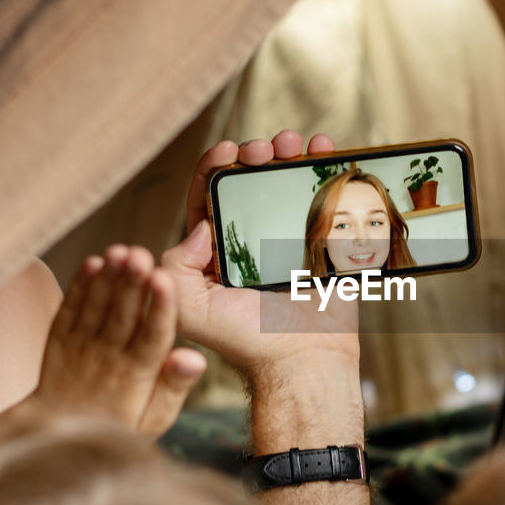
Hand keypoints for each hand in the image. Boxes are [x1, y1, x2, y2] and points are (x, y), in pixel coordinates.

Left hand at [26, 244, 205, 437]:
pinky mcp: (59, 339)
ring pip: (97, 307)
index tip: (165, 282)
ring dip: (108, 277)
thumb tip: (195, 358)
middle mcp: (108, 357)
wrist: (57, 434)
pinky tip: (92, 263)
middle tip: (141, 255)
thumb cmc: (117, 423)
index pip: (152, 336)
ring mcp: (81, 346)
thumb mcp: (154, 418)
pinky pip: (70, 309)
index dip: (159, 307)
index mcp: (137, 375)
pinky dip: (79, 286)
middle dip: (132, 283)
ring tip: (121, 251)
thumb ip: (174, 387)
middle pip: (123, 315)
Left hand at [160, 130, 359, 376]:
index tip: (227, 150)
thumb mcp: (189, 307)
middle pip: (250, 184)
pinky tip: (326, 151)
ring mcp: (291, 241)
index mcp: (217, 253)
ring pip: (287, 186)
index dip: (213, 167)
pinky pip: (328, 201)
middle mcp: (253, 242)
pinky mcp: (326, 244)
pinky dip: (328, 171)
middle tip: (265, 149)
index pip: (208, 197)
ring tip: (294, 144)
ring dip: (289, 156)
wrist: (304, 360)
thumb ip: (176, 265)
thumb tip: (200, 227)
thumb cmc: (247, 341)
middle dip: (255, 156)